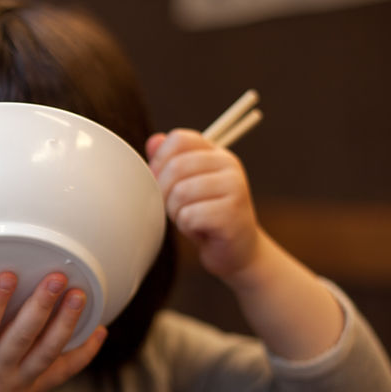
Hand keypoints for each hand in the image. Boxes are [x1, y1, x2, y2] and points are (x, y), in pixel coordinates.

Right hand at [0, 272, 105, 391]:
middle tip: (57, 278)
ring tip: (81, 295)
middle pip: (21, 338)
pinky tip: (101, 330)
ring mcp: (19, 385)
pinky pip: (65, 372)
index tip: (7, 276)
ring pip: (47, 352)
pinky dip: (85, 353)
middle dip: (40, 307)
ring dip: (66, 323)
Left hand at [146, 128, 260, 281]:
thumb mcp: (186, 185)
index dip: (160, 161)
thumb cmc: (206, 217)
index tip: (161, 181)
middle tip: (176, 208)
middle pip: (176, 166)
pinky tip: (200, 230)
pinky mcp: (232, 214)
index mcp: (217, 154)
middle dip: (164, 192)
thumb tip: (154, 141)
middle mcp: (230, 165)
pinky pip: (189, 216)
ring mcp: (235, 188)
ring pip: (180, 193)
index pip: (179, 139)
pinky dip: (187, 227)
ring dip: (175, 212)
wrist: (236, 252)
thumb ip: (170, 162)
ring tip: (190, 219)